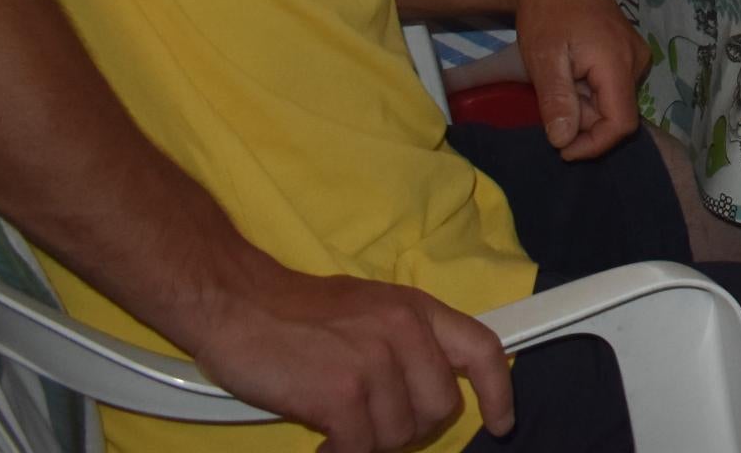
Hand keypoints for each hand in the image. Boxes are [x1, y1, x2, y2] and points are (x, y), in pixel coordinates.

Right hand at [187, 259, 512, 451]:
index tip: (501, 421)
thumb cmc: (296, 312)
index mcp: (416, 309)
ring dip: (371, 443)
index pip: (482, 349)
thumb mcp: (370, 309)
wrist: (238, 302)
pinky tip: (325, 442)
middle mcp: (403, 332)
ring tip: (342, 427)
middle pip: (440, 408)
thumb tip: (428, 387)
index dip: (499, 392)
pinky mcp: (341, 394)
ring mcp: (374, 362)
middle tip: (376, 425)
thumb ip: (406, 342)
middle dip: (412, 429)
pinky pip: (361, 449)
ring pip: (400, 435)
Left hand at [509, 0, 649, 158]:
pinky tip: (569, 73)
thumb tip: (564, 142)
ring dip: (584, 106)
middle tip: (551, 102)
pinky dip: (589, 92)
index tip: (561, 149)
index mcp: (619, 62)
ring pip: (614, 102)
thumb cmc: (545, 13)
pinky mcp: (628, 51)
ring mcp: (635, 54)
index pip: (622, 124)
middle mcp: (637, 60)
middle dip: (583, 122)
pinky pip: (613, 87)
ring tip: (558, 81)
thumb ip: (557, 100)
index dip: (593, 145)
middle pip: (617, 114)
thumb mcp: (544, 58)